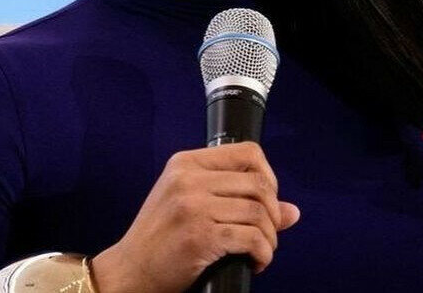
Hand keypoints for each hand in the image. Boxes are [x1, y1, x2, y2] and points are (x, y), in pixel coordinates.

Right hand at [91, 141, 300, 292]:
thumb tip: (292, 211)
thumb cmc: (159, 237)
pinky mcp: (200, 236)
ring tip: (262, 250)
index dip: (268, 175)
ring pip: (257, 212)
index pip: (246, 152)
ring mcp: (193, 206)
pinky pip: (250, 238)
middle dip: (273, 212)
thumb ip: (237, 198)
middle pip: (257, 184)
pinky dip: (262, 253)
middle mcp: (189, 178)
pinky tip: (256, 262)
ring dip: (269, 237)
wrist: (130, 270)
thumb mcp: (190, 203)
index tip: (268, 199)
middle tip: (268, 232)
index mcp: (186, 162)